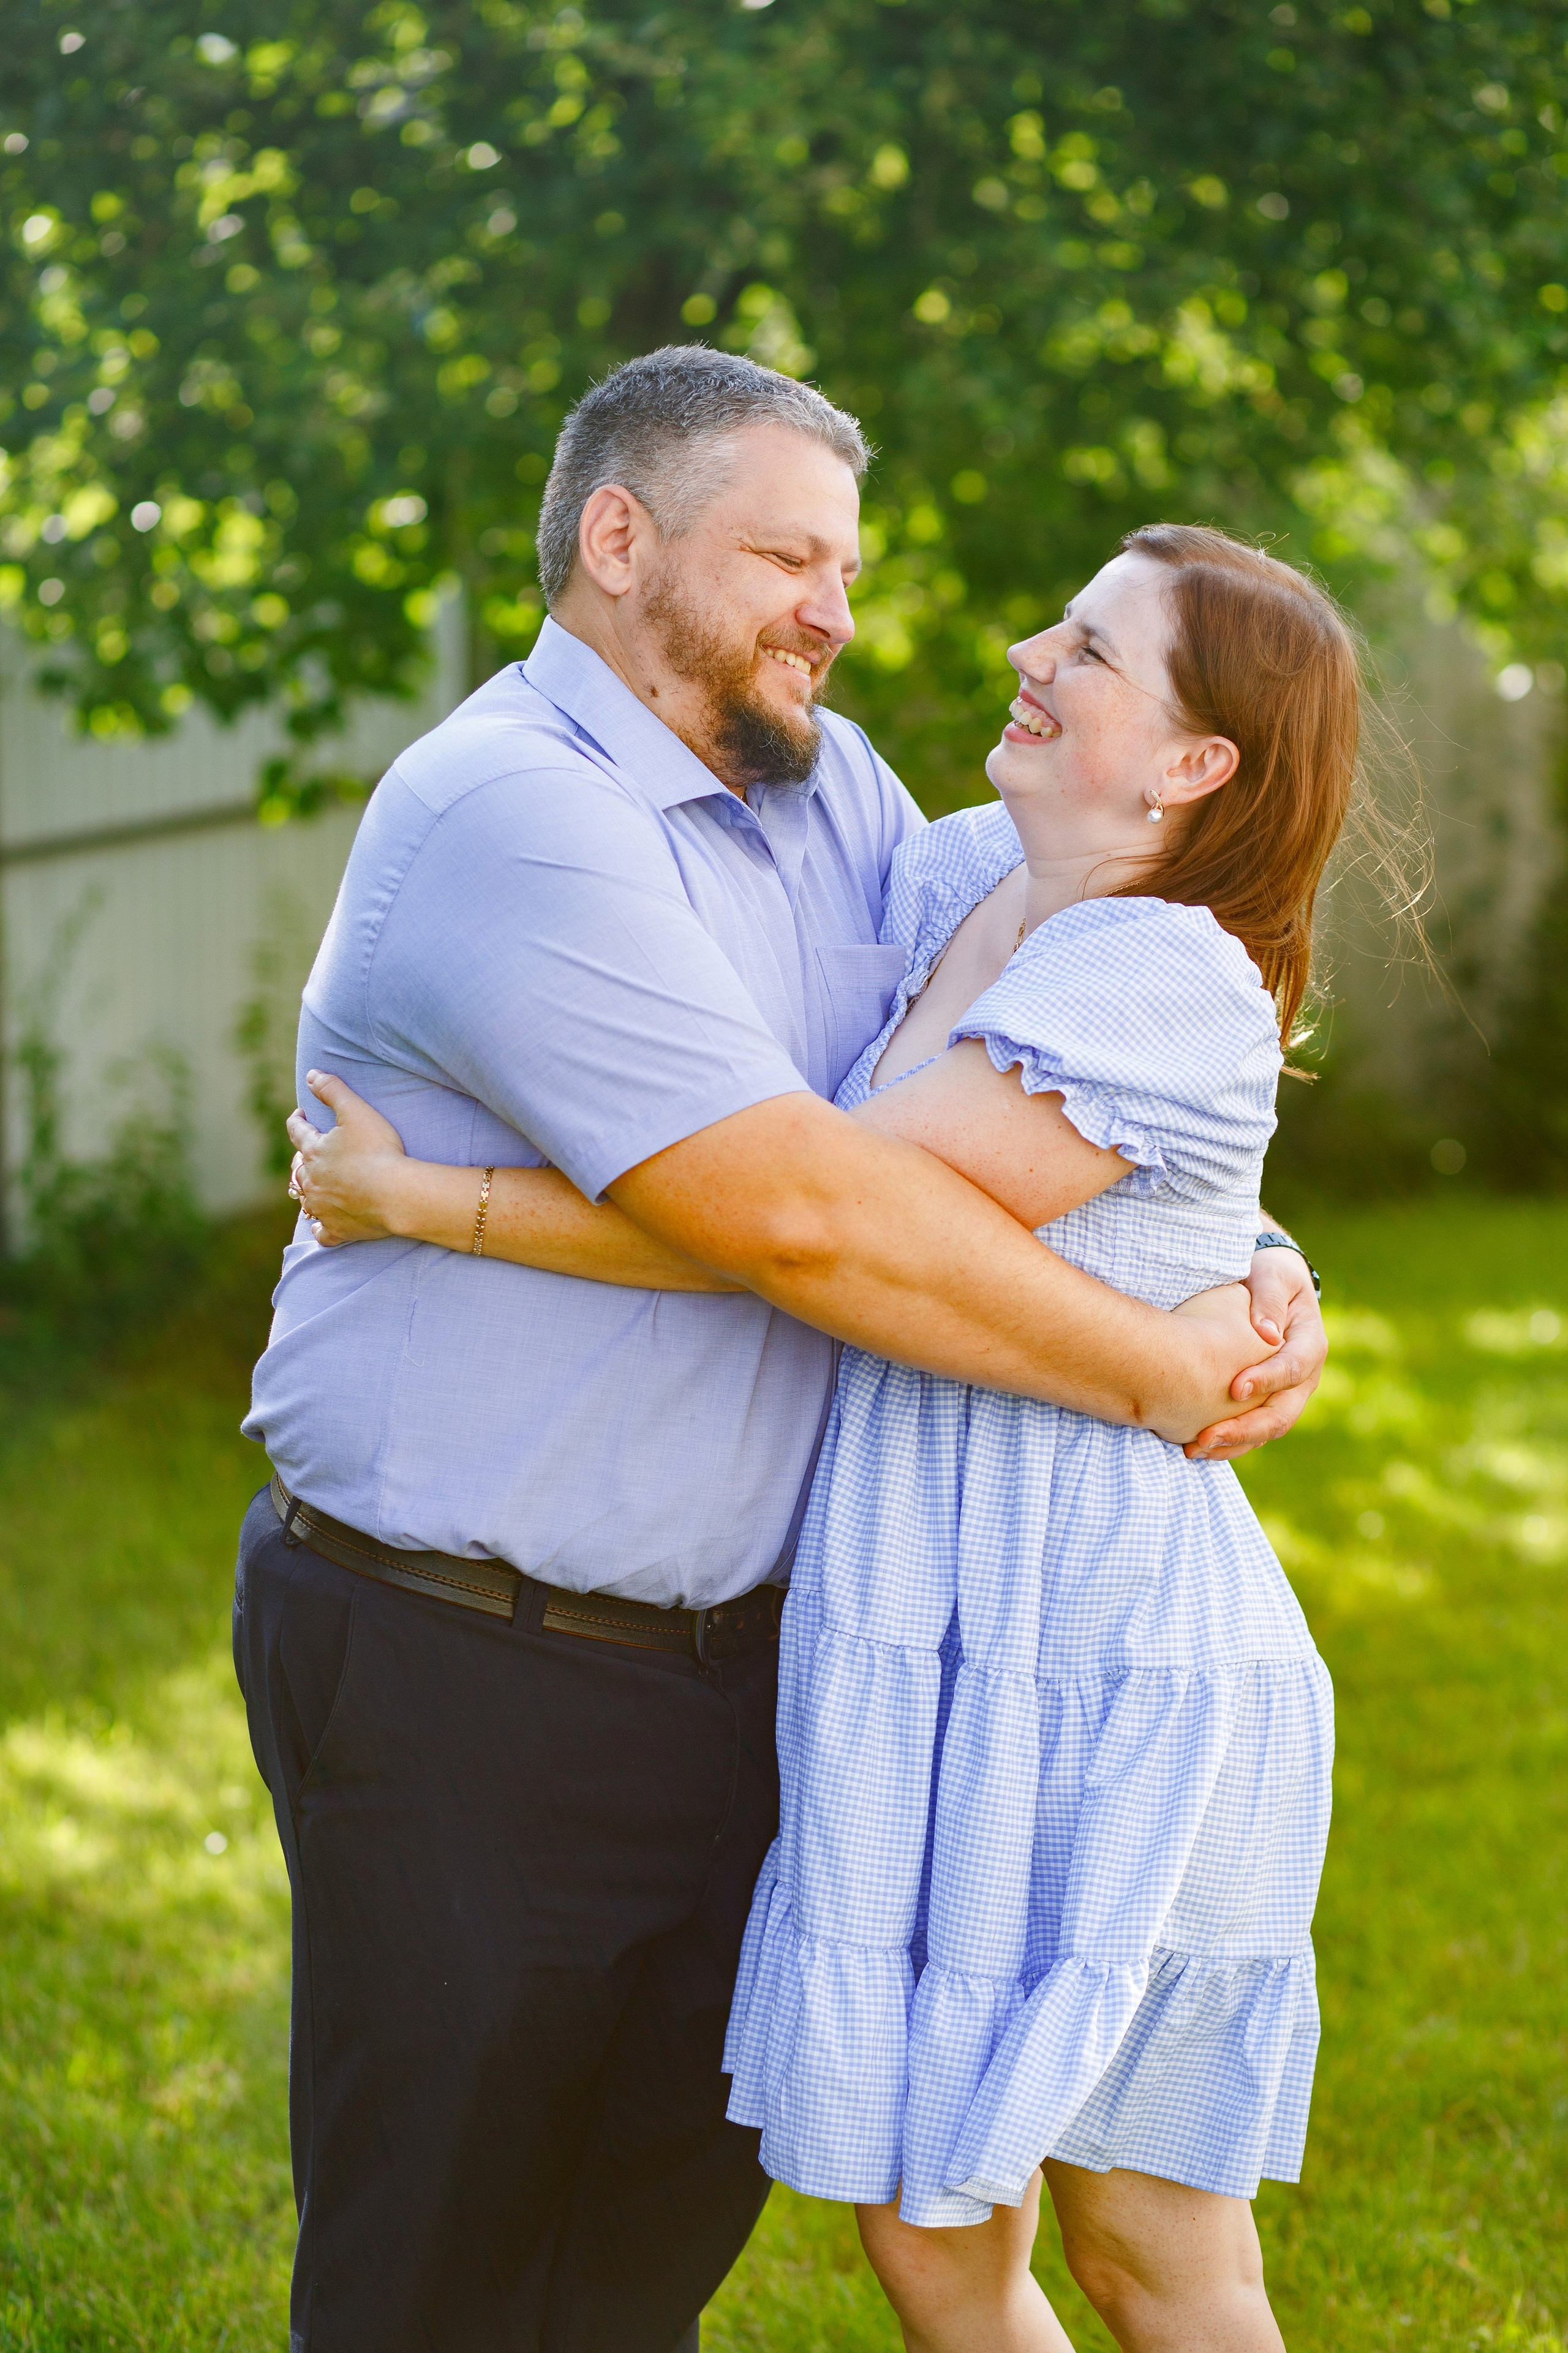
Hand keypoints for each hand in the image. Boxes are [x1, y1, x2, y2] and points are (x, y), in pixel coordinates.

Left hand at [285, 1071, 409, 1245]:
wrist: (395, 1194)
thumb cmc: (378, 1150)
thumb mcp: (355, 1111)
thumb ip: (333, 1090)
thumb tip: (311, 1075)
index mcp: (313, 1151)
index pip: (297, 1131)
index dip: (298, 1120)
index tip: (301, 1115)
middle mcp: (311, 1181)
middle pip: (298, 1169)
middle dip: (302, 1159)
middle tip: (308, 1154)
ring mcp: (323, 1208)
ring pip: (306, 1200)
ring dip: (308, 1192)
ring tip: (314, 1187)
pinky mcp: (338, 1230)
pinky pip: (322, 1233)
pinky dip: (320, 1228)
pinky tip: (321, 1226)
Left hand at [1184, 1245, 1325, 1460]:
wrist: (1267, 1286)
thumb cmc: (1268, 1275)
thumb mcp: (1271, 1275)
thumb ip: (1269, 1299)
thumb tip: (1268, 1334)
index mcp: (1310, 1344)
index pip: (1293, 1368)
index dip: (1267, 1380)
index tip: (1235, 1388)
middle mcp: (1303, 1377)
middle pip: (1281, 1415)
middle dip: (1244, 1429)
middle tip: (1206, 1436)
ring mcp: (1285, 1395)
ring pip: (1265, 1430)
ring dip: (1232, 1444)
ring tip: (1194, 1449)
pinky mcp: (1265, 1404)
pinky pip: (1251, 1432)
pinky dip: (1227, 1443)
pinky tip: (1194, 1447)